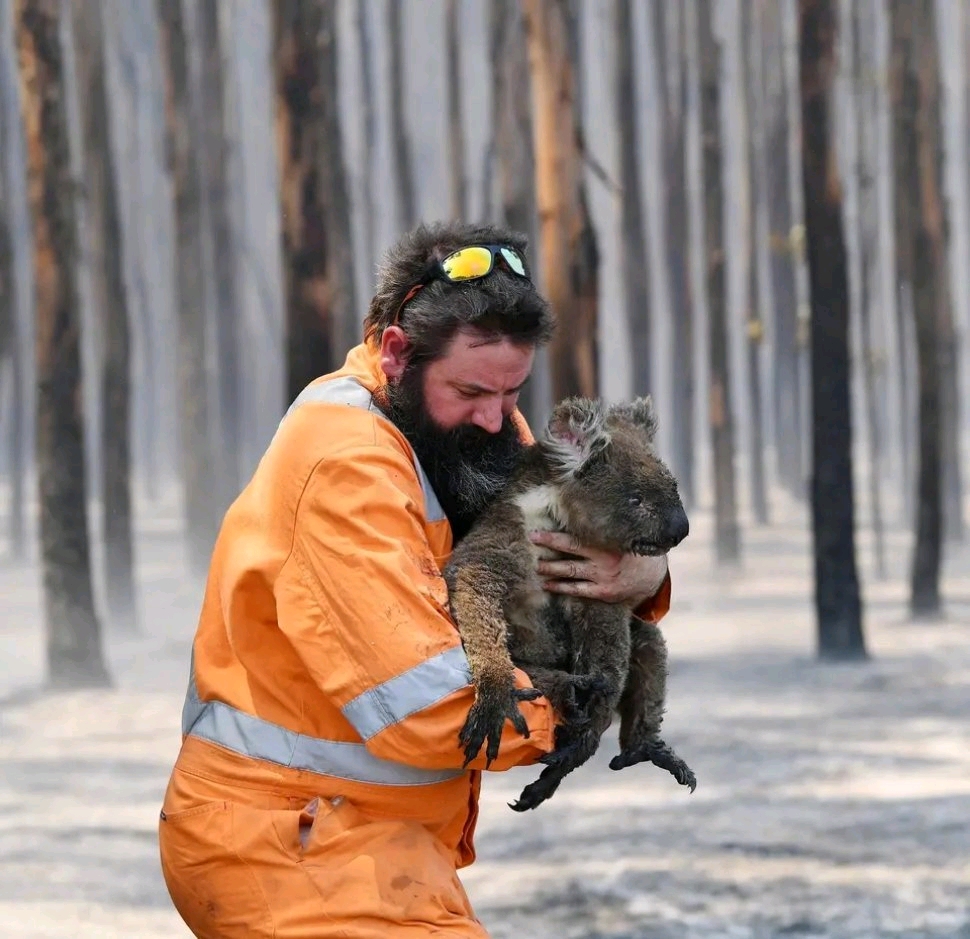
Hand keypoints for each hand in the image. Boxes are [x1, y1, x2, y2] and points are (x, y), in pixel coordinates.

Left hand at [529, 530, 667, 605]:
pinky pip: (578, 590)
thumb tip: (579, 506)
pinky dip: (561, 587)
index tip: (536, 531)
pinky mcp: (603, 592)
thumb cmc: (631, 549)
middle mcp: (604, 559)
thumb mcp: (622, 535)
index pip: (577, 536)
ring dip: (550, 568)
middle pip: (571, 550)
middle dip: (549, 545)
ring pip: (570, 571)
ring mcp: (603, 577)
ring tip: (535, 565)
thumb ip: (604, 526)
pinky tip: (547, 584)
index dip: (555, 535)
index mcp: (608, 541)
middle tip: (530, 540)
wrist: (652, 576)